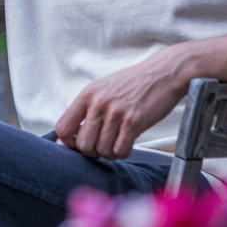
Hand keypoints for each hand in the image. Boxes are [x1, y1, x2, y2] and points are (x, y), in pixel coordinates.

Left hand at [54, 47, 192, 159]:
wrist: (163, 74)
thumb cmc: (134, 82)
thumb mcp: (103, 88)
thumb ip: (87, 108)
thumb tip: (71, 133)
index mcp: (87, 95)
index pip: (63, 127)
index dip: (68, 143)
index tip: (76, 145)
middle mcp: (99, 104)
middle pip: (83, 145)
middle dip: (92, 152)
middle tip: (102, 147)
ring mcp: (116, 113)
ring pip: (102, 150)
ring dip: (109, 153)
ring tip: (116, 144)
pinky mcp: (134, 122)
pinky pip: (120, 150)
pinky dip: (122, 152)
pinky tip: (126, 143)